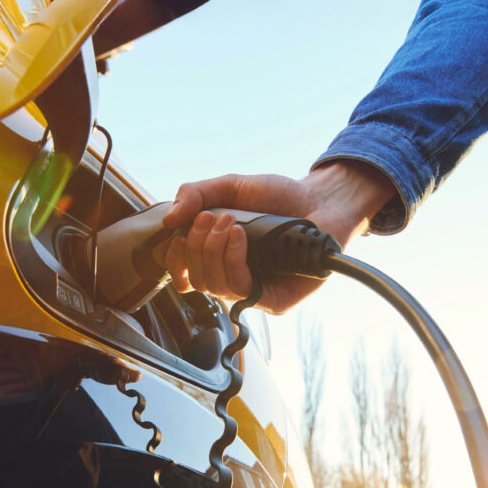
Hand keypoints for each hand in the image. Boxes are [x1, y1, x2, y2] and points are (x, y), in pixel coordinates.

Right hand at [162, 161, 396, 312]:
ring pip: (214, 287)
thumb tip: (168, 221)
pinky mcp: (274, 301)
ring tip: (230, 223)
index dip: (175, 261)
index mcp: (219, 258)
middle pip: (196, 280)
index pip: (185, 275)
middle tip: (212, 218)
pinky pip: (241, 291)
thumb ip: (195, 194)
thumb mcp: (230, 187)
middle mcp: (234, 278)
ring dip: (213, 251)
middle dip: (196, 246)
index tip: (178, 236)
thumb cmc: (278, 196)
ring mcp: (255, 291)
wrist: (319, 199)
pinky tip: (240, 236)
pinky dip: (233, 261)